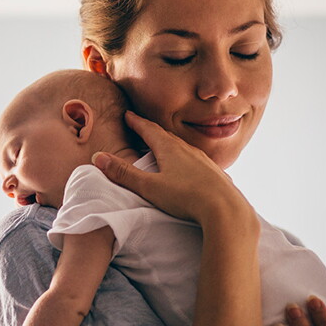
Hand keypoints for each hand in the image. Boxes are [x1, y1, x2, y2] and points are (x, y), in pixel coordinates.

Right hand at [92, 111, 256, 233]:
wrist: (226, 210)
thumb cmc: (186, 198)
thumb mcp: (149, 187)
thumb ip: (124, 173)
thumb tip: (99, 158)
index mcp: (170, 149)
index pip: (149, 129)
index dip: (137, 122)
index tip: (128, 115)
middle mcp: (188, 150)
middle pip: (166, 136)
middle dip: (152, 131)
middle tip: (142, 127)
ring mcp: (204, 161)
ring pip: (183, 148)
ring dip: (170, 145)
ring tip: (163, 147)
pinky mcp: (215, 174)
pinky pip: (196, 161)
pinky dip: (186, 159)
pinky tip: (189, 168)